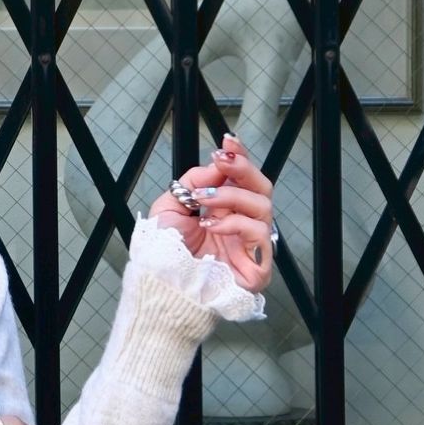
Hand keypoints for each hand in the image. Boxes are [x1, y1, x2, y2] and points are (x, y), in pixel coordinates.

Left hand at [148, 130, 275, 289]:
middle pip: (262, 187)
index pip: (242, 179)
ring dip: (230, 196)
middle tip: (222, 161)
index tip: (229, 140)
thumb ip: (193, 181)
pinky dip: (235, 223)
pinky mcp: (258, 266)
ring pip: (262, 206)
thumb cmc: (165, 253)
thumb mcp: (170, 207)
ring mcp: (251, 245)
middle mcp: (241, 225)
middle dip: (243, 168)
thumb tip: (217, 165)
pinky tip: (212, 226)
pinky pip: (259, 233)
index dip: (240, 157)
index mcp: (224, 210)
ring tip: (204, 202)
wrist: (161, 284)